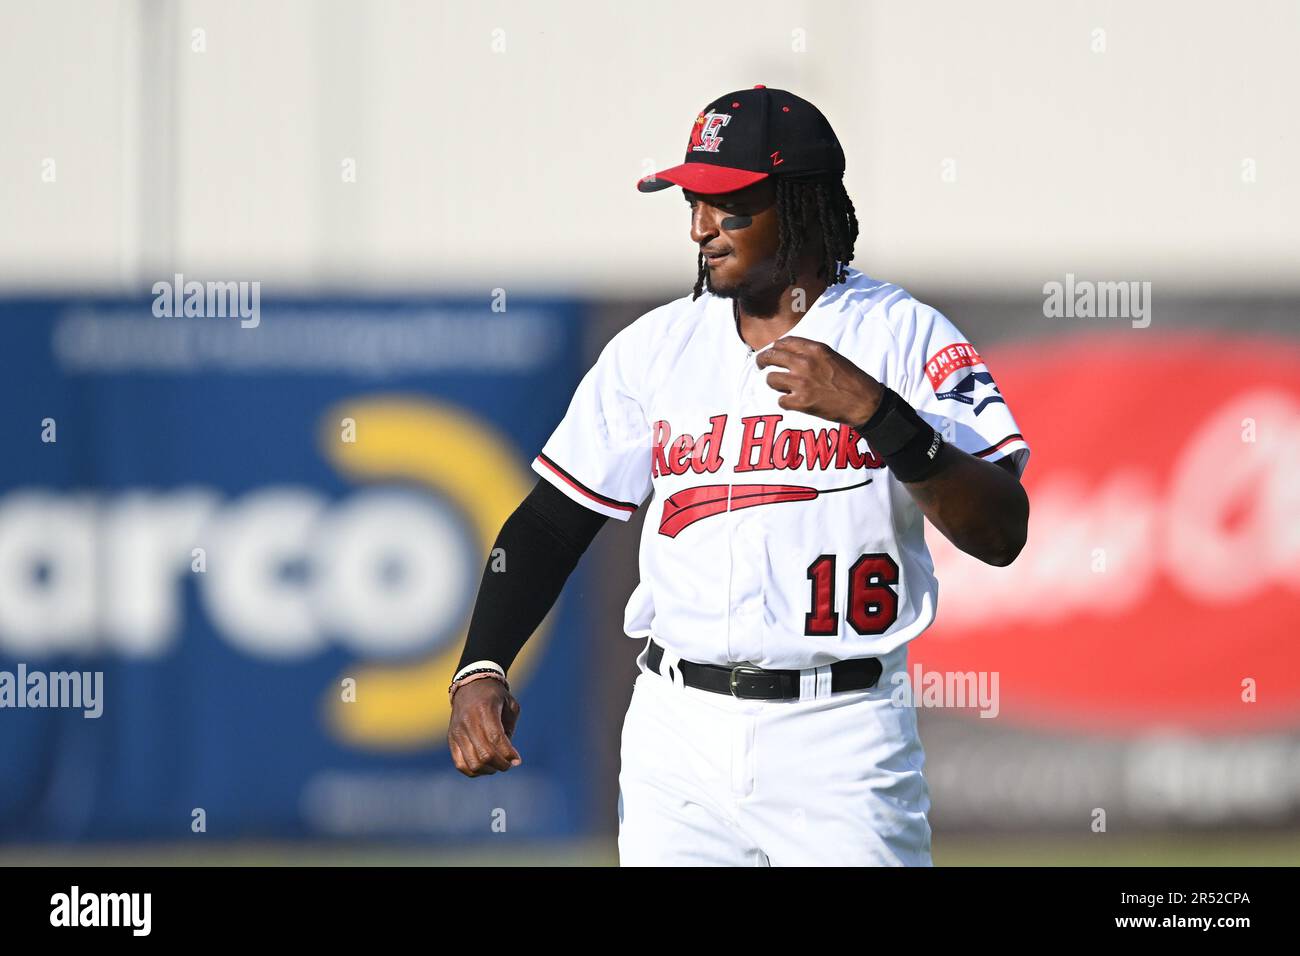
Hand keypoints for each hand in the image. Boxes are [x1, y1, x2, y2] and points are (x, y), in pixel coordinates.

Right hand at [448, 678, 521, 776]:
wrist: (470, 684)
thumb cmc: (495, 696)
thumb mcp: (510, 705)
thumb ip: (510, 729)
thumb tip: (508, 757)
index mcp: (485, 709)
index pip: (496, 739)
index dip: (508, 754)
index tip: (517, 760)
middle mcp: (468, 721)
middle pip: (484, 754)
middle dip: (501, 764)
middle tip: (509, 764)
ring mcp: (457, 732)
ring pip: (472, 763)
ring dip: (488, 770)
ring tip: (497, 765)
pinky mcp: (451, 739)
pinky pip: (460, 764)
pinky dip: (474, 771)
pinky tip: (485, 767)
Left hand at [755, 336, 884, 424]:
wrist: (864, 401)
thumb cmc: (851, 379)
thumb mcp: (832, 357)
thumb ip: (811, 354)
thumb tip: (789, 354)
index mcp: (814, 349)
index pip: (784, 342)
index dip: (775, 347)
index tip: (772, 352)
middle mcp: (804, 362)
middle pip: (771, 357)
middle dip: (762, 361)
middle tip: (760, 365)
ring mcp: (801, 382)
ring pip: (771, 379)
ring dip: (775, 384)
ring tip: (785, 388)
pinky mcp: (800, 401)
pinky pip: (780, 400)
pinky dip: (786, 402)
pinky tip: (796, 402)